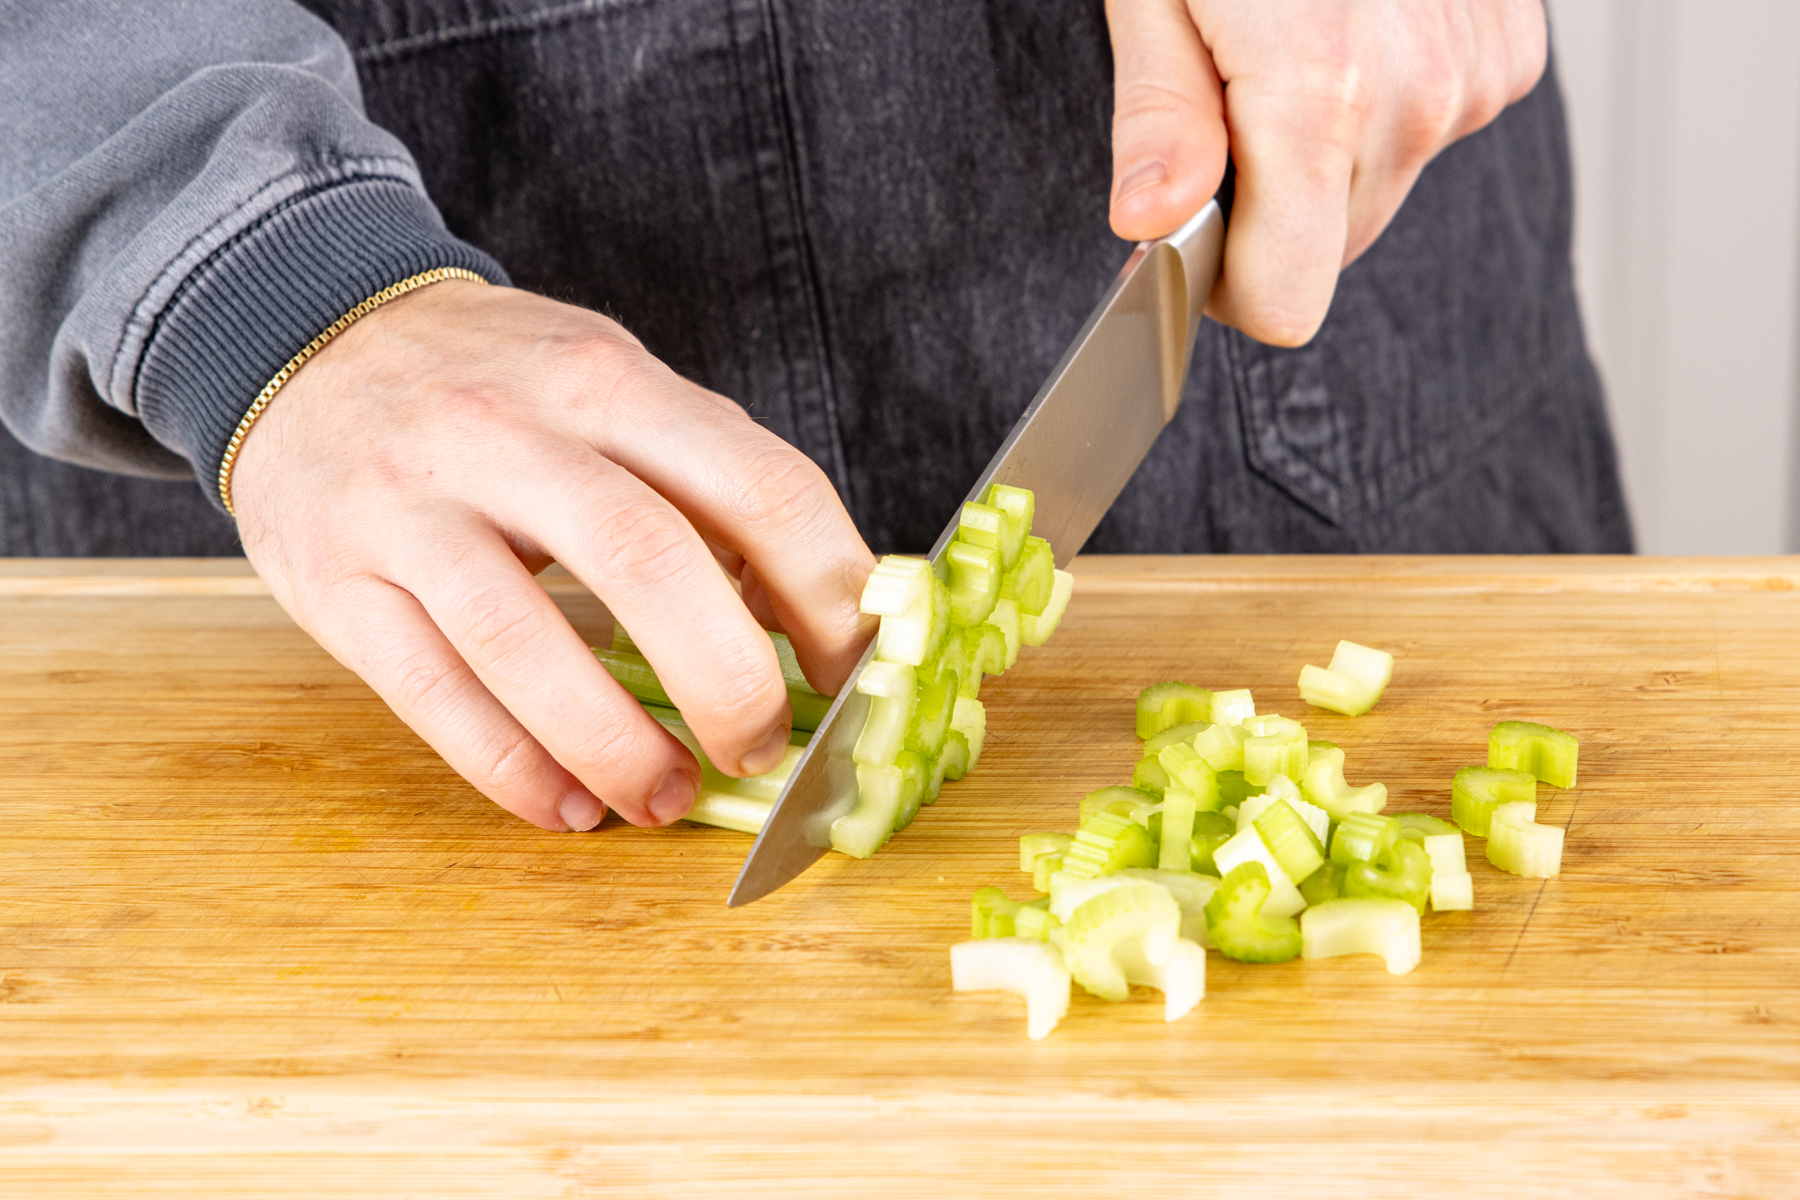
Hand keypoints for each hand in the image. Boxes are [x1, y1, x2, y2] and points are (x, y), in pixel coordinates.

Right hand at [231, 280, 875, 831]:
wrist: (307, 344)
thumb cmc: (496, 387)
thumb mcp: (611, 388)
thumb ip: (708, 479)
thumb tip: (814, 614)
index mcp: (608, 382)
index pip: (758, 487)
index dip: (828, 596)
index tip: (855, 673)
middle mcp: (508, 432)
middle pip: (648, 562)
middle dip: (728, 681)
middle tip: (760, 747)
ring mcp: (412, 508)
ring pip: (524, 643)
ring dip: (617, 744)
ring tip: (668, 798)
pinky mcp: (339, 585)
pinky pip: (434, 696)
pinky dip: (514, 768)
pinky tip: (566, 806)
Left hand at [1105, 0, 1546, 345]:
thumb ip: (1162, 117)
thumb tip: (1153, 224)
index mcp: (1320, 96)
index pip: (1287, 299)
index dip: (1228, 282)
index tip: (1196, 232)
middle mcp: (1417, 98)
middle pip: (1330, 250)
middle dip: (1273, 206)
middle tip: (1234, 101)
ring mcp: (1473, 75)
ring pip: (1378, 190)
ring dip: (1327, 153)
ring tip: (1296, 43)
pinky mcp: (1509, 51)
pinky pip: (1431, 128)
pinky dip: (1384, 102)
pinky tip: (1357, 27)